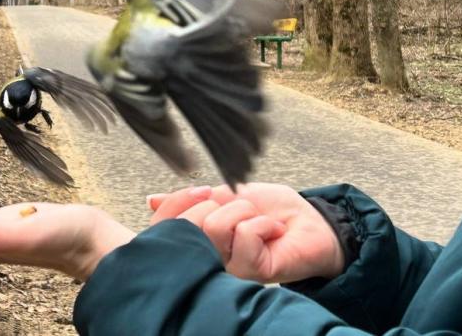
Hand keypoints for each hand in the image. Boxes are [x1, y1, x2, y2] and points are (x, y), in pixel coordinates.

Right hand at [147, 183, 344, 283]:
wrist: (310, 221)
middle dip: (222, 203)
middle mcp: (207, 256)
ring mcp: (227, 267)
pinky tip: (273, 232)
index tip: (206, 191)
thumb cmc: (271, 209)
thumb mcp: (226, 194)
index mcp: (197, 237)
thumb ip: (192, 200)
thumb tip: (151, 201)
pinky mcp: (251, 271)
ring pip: (217, 227)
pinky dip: (263, 224)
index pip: (164, 223)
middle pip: (191, 222)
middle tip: (244, 209)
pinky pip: (245, 235)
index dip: (180, 200)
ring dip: (245, 212)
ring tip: (260, 220)